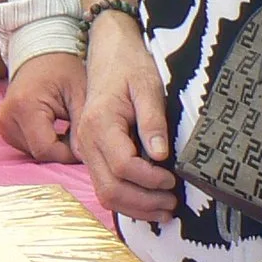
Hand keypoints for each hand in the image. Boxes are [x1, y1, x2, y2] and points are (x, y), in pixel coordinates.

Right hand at [0, 50, 86, 162]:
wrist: (41, 52)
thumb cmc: (63, 68)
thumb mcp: (80, 93)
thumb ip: (81, 127)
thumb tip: (83, 158)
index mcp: (24, 107)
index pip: (45, 149)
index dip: (68, 154)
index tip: (85, 145)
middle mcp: (7, 117)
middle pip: (38, 153)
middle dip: (61, 150)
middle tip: (78, 133)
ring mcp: (2, 122)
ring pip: (32, 152)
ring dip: (52, 147)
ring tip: (66, 127)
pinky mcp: (4, 126)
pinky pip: (26, 145)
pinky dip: (43, 142)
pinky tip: (54, 128)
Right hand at [72, 13, 179, 219]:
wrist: (109, 52)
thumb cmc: (130, 65)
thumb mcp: (148, 85)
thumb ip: (153, 120)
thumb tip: (161, 154)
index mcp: (100, 123)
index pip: (124, 166)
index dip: (151, 180)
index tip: (174, 180)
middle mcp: (87, 140)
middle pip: (111, 188)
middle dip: (144, 203)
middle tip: (173, 204)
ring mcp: (86, 149)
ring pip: (105, 193)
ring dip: (135, 207)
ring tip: (165, 209)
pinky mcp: (92, 153)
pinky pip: (105, 184)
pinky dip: (127, 199)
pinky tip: (149, 201)